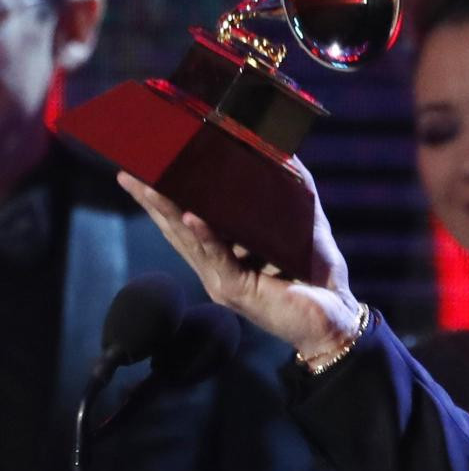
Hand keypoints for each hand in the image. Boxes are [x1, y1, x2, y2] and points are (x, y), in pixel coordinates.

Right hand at [117, 158, 361, 358]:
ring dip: (168, 212)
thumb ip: (291, 193)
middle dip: (152, 202)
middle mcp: (216, 269)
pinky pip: (219, 258)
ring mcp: (223, 282)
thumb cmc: (318, 274)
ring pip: (190, 242)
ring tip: (148, 187)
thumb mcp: (302, 226)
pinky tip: (191, 217)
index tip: (144, 171)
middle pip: (177, 230)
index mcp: (225, 255)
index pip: (188, 222)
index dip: (166, 199)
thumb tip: (284, 154)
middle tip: (129, 175)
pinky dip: (205, 236)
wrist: (337, 316)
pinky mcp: (239, 291)